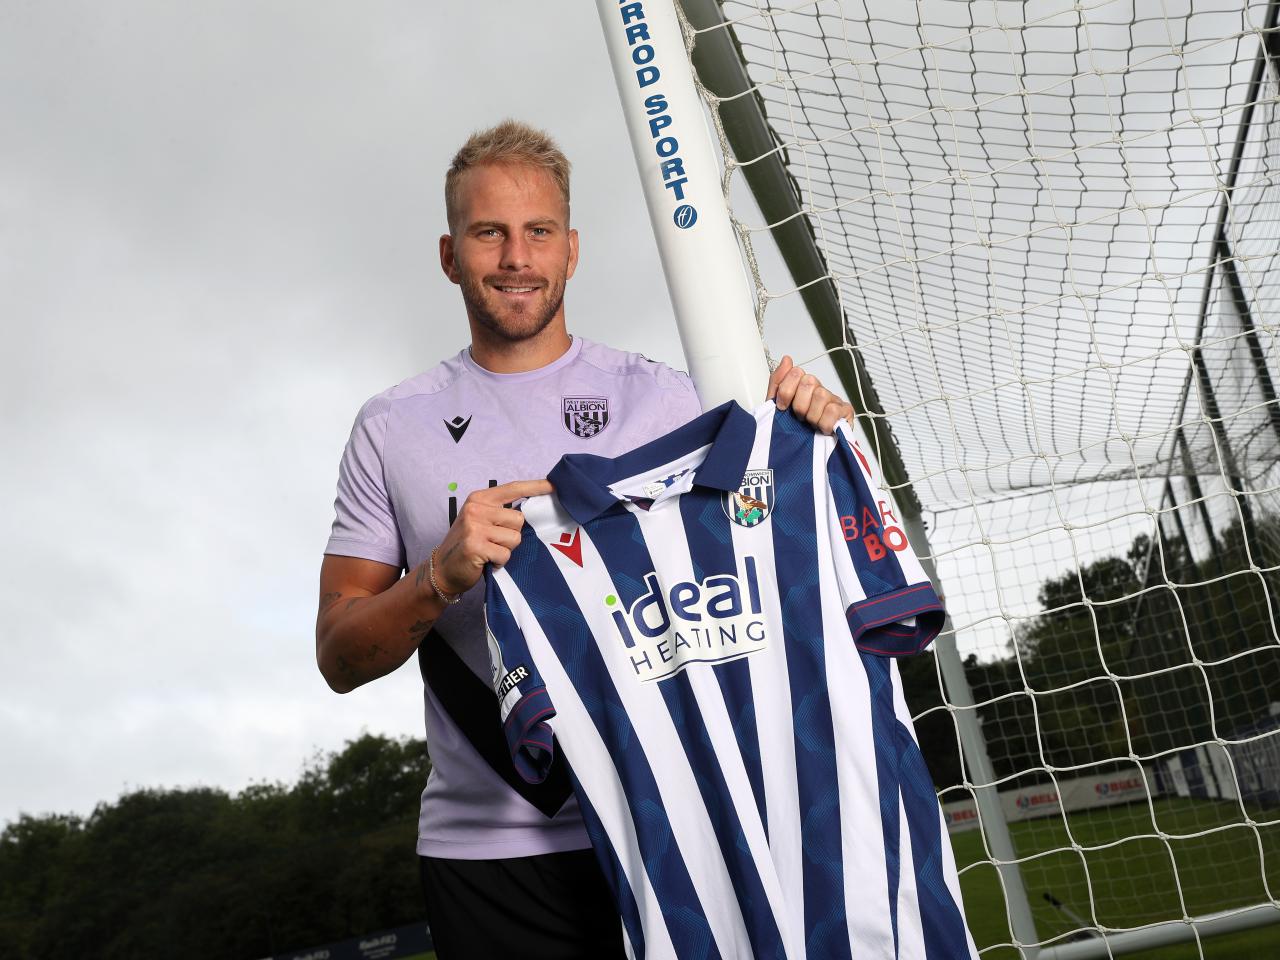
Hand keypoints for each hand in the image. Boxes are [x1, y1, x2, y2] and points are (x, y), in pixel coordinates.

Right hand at [430, 479, 552, 597]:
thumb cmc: (466, 544)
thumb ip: (499, 512)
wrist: (442, 569)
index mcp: (479, 498)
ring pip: (515, 538)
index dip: (536, 487)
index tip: (554, 486)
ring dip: (506, 549)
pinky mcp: (476, 546)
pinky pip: (505, 554)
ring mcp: (474, 527)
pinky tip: (486, 561)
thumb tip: (531, 509)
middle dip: (512, 535)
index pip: (513, 488)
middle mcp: (476, 509)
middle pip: (519, 519)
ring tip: (490, 551)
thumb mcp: (479, 520)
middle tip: (494, 542)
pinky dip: (500, 562)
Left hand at [766, 355, 854, 434]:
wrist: (807, 456)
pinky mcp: (846, 412)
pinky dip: (824, 423)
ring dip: (812, 416)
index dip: (786, 391)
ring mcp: (833, 399)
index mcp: (802, 386)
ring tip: (811, 425)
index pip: (795, 372)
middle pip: (808, 381)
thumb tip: (786, 359)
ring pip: (821, 395)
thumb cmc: (794, 431)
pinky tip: (822, 429)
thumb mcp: (778, 408)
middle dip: (799, 405)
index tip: (782, 407)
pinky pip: (833, 409)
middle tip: (799, 418)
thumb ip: (778, 382)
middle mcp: (819, 390)